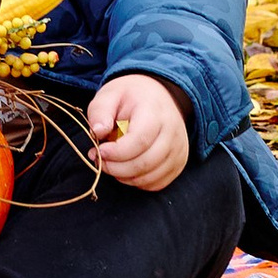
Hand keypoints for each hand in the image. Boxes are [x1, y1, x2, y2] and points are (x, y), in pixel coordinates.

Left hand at [89, 74, 189, 192]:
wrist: (159, 95)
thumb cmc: (131, 96)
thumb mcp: (110, 94)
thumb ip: (100, 111)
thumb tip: (98, 132)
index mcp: (155, 112)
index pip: (140, 141)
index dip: (117, 152)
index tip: (99, 150)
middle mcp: (172, 132)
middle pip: (146, 163)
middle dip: (117, 168)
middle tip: (99, 159)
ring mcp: (179, 150)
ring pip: (152, 177)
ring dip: (126, 177)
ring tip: (111, 163)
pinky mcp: (179, 163)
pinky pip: (158, 183)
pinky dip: (139, 182)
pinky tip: (126, 169)